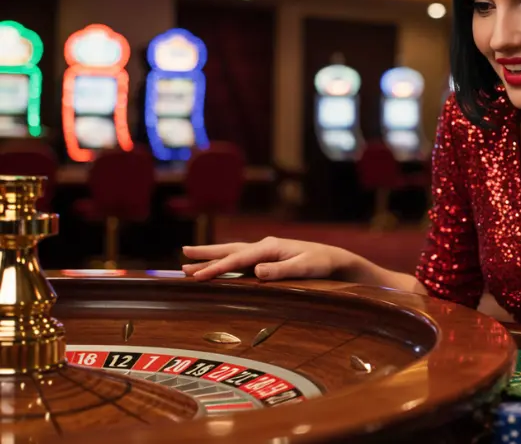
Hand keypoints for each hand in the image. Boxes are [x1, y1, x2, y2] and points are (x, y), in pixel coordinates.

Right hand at [182, 237, 350, 281]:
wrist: (334, 259)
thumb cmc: (321, 263)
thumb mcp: (304, 267)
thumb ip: (281, 270)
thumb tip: (257, 271)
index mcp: (270, 246)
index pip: (238, 258)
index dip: (217, 268)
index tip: (197, 276)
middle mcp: (264, 246)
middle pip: (229, 250)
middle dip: (206, 254)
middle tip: (183, 254)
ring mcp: (265, 252)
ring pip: (232, 254)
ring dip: (212, 258)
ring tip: (189, 261)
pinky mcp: (268, 259)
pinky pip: (240, 261)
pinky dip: (225, 263)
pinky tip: (218, 268)